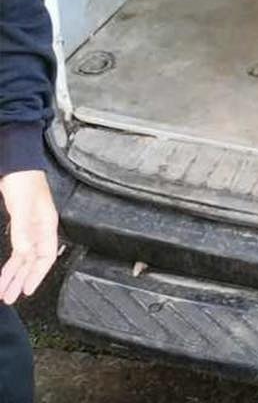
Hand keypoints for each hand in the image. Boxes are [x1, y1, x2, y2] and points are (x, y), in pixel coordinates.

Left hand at [0, 170, 58, 304]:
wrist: (17, 166)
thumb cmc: (25, 182)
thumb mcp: (22, 206)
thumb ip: (23, 230)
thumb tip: (24, 253)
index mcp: (47, 225)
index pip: (46, 256)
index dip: (37, 275)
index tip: (26, 290)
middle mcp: (40, 229)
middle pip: (33, 261)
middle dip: (22, 280)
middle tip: (10, 297)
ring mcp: (30, 228)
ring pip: (23, 258)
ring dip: (14, 275)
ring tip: (5, 291)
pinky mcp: (20, 225)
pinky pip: (17, 250)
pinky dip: (11, 263)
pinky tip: (6, 272)